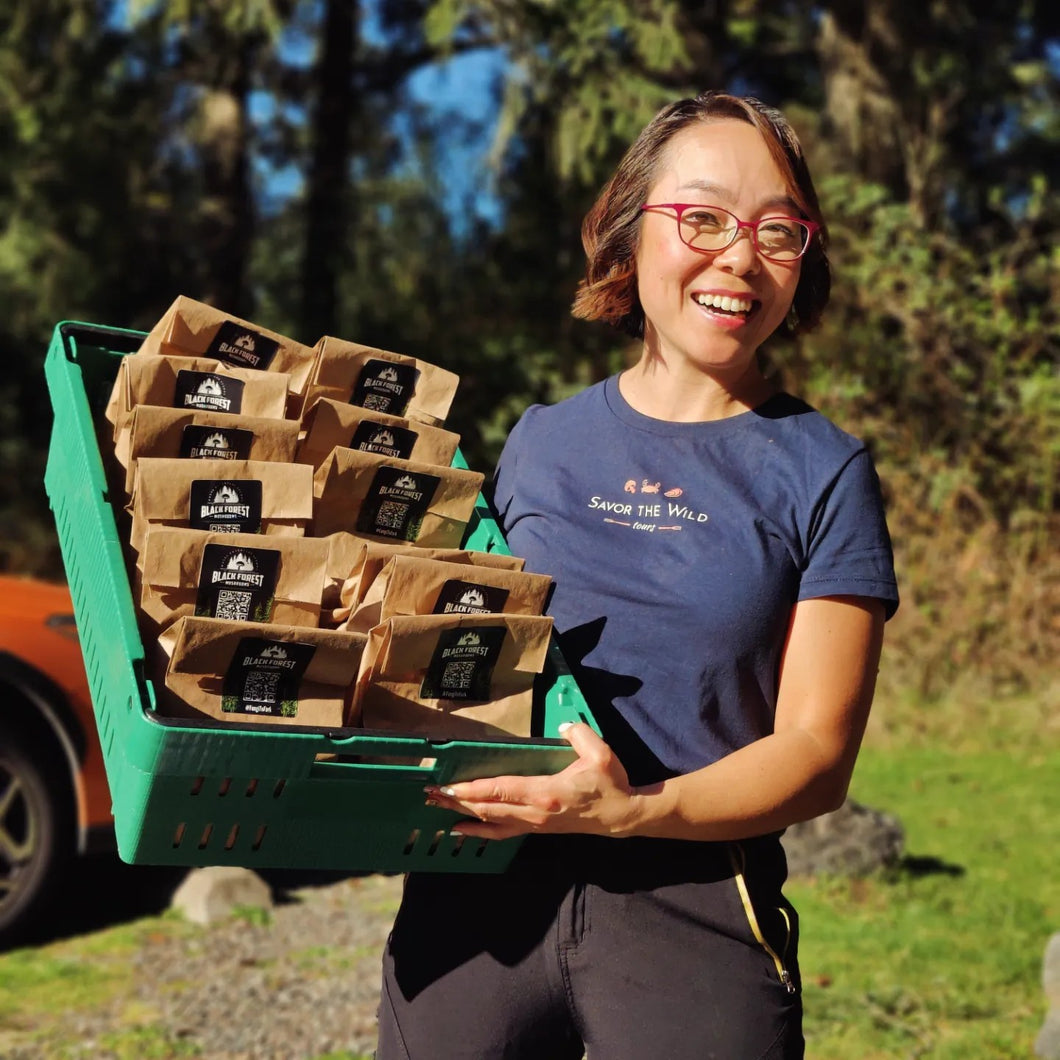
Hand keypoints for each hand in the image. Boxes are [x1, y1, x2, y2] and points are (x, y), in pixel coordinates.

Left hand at [423, 722, 639, 840]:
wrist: (621, 816)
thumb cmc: (610, 783)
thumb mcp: (600, 753)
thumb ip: (579, 734)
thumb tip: (563, 725)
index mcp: (545, 793)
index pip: (501, 790)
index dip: (472, 790)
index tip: (448, 786)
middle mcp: (534, 812)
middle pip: (487, 808)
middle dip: (456, 801)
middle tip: (430, 794)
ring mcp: (534, 824)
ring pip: (491, 822)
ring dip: (462, 815)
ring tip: (437, 809)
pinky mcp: (536, 828)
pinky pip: (502, 832)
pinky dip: (479, 831)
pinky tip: (461, 830)